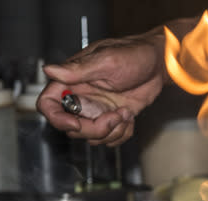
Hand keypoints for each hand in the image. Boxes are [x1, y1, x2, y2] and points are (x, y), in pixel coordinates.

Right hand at [36, 32, 166, 145]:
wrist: (159, 65)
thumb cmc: (134, 55)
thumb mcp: (106, 61)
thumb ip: (77, 70)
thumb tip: (48, 70)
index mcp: (72, 81)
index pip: (48, 105)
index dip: (57, 119)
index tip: (76, 123)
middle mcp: (81, 97)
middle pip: (71, 128)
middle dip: (94, 129)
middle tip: (115, 115)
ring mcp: (97, 110)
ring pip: (91, 137)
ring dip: (112, 131)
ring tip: (125, 112)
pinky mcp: (112, 119)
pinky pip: (110, 139)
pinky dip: (122, 133)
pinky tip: (129, 116)